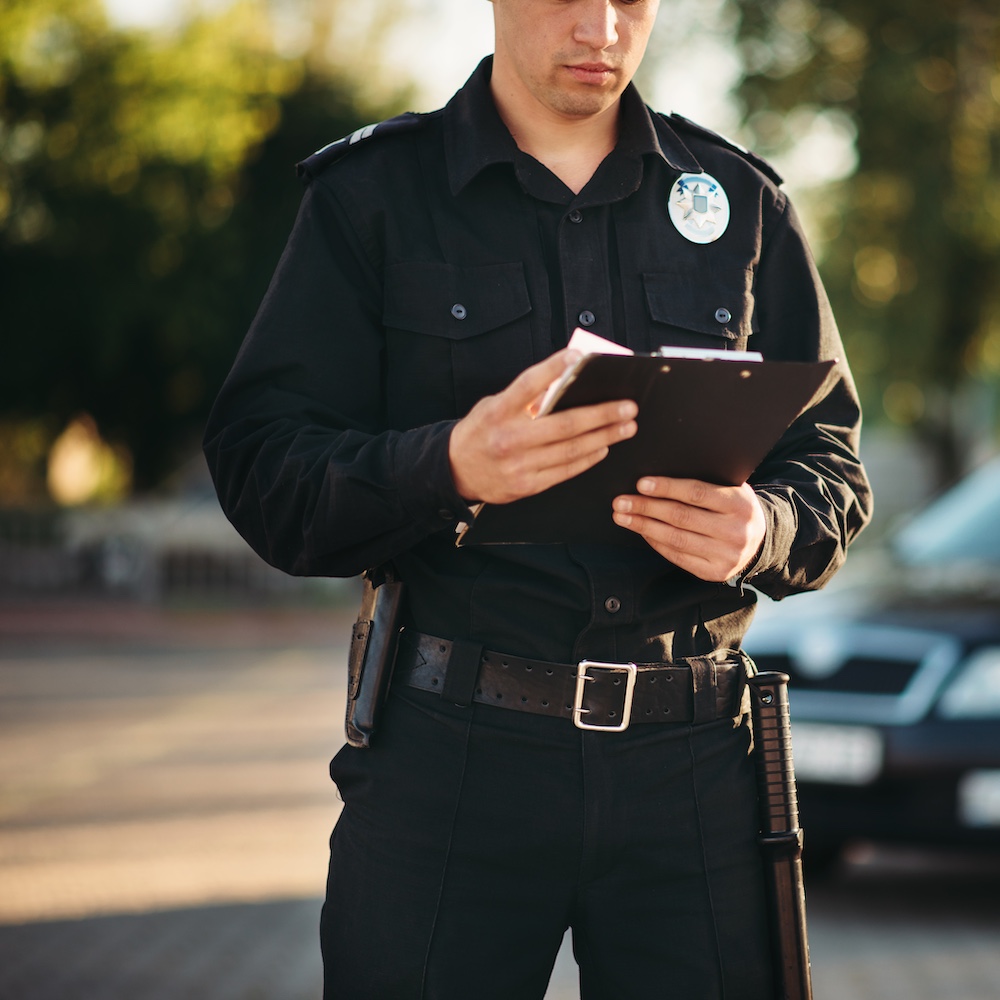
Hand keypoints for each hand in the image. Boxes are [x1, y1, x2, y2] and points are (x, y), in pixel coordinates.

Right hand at [449, 349, 637, 503]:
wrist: (454, 471)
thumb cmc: (479, 433)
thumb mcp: (493, 407)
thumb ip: (523, 398)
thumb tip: (564, 384)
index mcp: (498, 412)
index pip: (529, 384)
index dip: (554, 369)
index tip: (579, 357)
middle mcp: (509, 438)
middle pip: (564, 424)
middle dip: (602, 415)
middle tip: (627, 407)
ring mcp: (518, 465)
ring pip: (571, 450)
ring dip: (604, 437)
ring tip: (625, 427)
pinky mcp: (526, 485)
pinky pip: (565, 471)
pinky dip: (587, 458)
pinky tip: (602, 448)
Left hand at [612, 477, 765, 582]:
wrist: (761, 540)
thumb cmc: (735, 507)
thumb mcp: (731, 489)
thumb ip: (705, 481)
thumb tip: (660, 474)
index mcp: (739, 504)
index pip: (697, 493)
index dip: (667, 488)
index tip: (641, 484)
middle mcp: (735, 531)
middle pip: (681, 517)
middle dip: (646, 508)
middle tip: (620, 501)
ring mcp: (725, 555)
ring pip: (676, 539)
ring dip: (644, 527)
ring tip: (622, 516)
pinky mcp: (714, 573)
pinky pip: (677, 557)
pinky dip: (655, 542)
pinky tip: (641, 531)